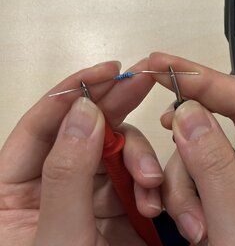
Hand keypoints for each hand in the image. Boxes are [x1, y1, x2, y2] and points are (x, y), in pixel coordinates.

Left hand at [0, 60, 163, 244]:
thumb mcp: (58, 235)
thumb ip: (68, 173)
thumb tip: (85, 112)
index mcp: (13, 191)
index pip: (40, 126)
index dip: (74, 91)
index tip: (109, 71)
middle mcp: (50, 187)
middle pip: (85, 131)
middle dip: (116, 108)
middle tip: (145, 80)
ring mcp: (86, 198)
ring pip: (118, 153)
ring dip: (141, 161)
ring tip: (152, 183)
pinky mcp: (118, 210)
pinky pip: (138, 179)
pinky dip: (152, 186)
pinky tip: (155, 204)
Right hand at [151, 52, 234, 245]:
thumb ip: (215, 171)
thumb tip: (190, 114)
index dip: (207, 81)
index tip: (168, 68)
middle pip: (228, 111)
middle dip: (191, 108)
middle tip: (155, 81)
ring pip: (203, 144)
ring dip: (182, 177)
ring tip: (188, 224)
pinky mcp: (230, 191)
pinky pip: (196, 171)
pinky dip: (180, 191)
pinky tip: (186, 223)